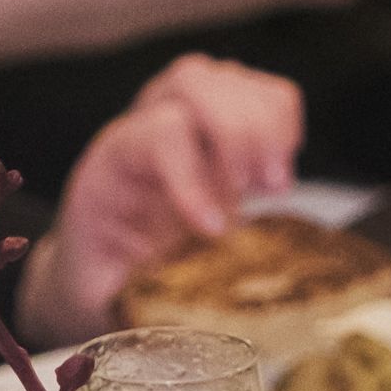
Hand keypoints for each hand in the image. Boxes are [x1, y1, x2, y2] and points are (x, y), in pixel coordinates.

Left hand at [21, 55, 309, 332]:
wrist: (114, 251)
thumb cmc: (112, 273)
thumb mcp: (103, 289)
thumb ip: (124, 292)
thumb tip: (159, 308)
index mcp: (113, 161)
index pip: (158, 136)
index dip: (195, 177)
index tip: (218, 231)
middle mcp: (146, 117)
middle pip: (195, 84)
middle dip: (239, 136)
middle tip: (263, 194)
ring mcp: (189, 107)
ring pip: (235, 81)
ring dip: (269, 132)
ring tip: (272, 191)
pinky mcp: (227, 111)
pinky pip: (269, 95)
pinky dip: (286, 129)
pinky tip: (275, 178)